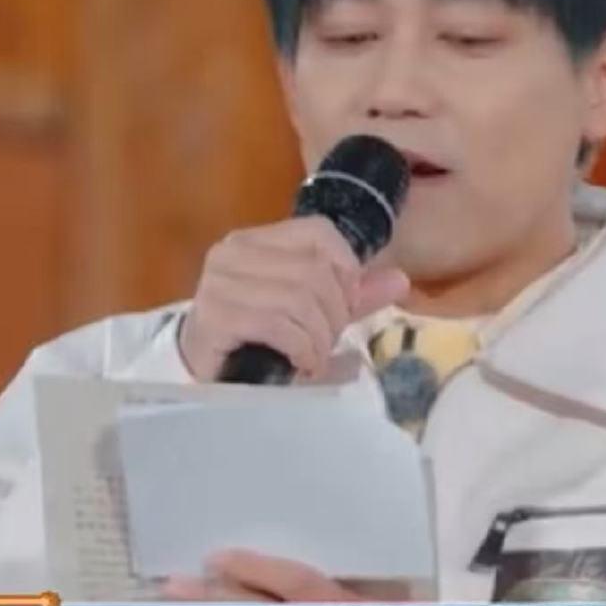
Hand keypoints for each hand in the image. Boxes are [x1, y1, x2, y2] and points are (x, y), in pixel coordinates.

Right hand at [177, 217, 409, 381]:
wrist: (204, 374)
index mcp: (256, 240)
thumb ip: (350, 295)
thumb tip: (400, 280)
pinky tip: (302, 363)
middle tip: (327, 342)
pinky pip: (278, 324)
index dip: (346, 269)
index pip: (319, 232)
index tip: (345, 307)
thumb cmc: (256, 339)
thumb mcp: (308, 312)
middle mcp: (233, 252)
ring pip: (299, 298)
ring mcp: (219, 282)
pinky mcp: (215, 316)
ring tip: (315, 356)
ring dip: (319, 336)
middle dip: (334, 313)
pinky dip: (302, 348)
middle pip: (314, 271)